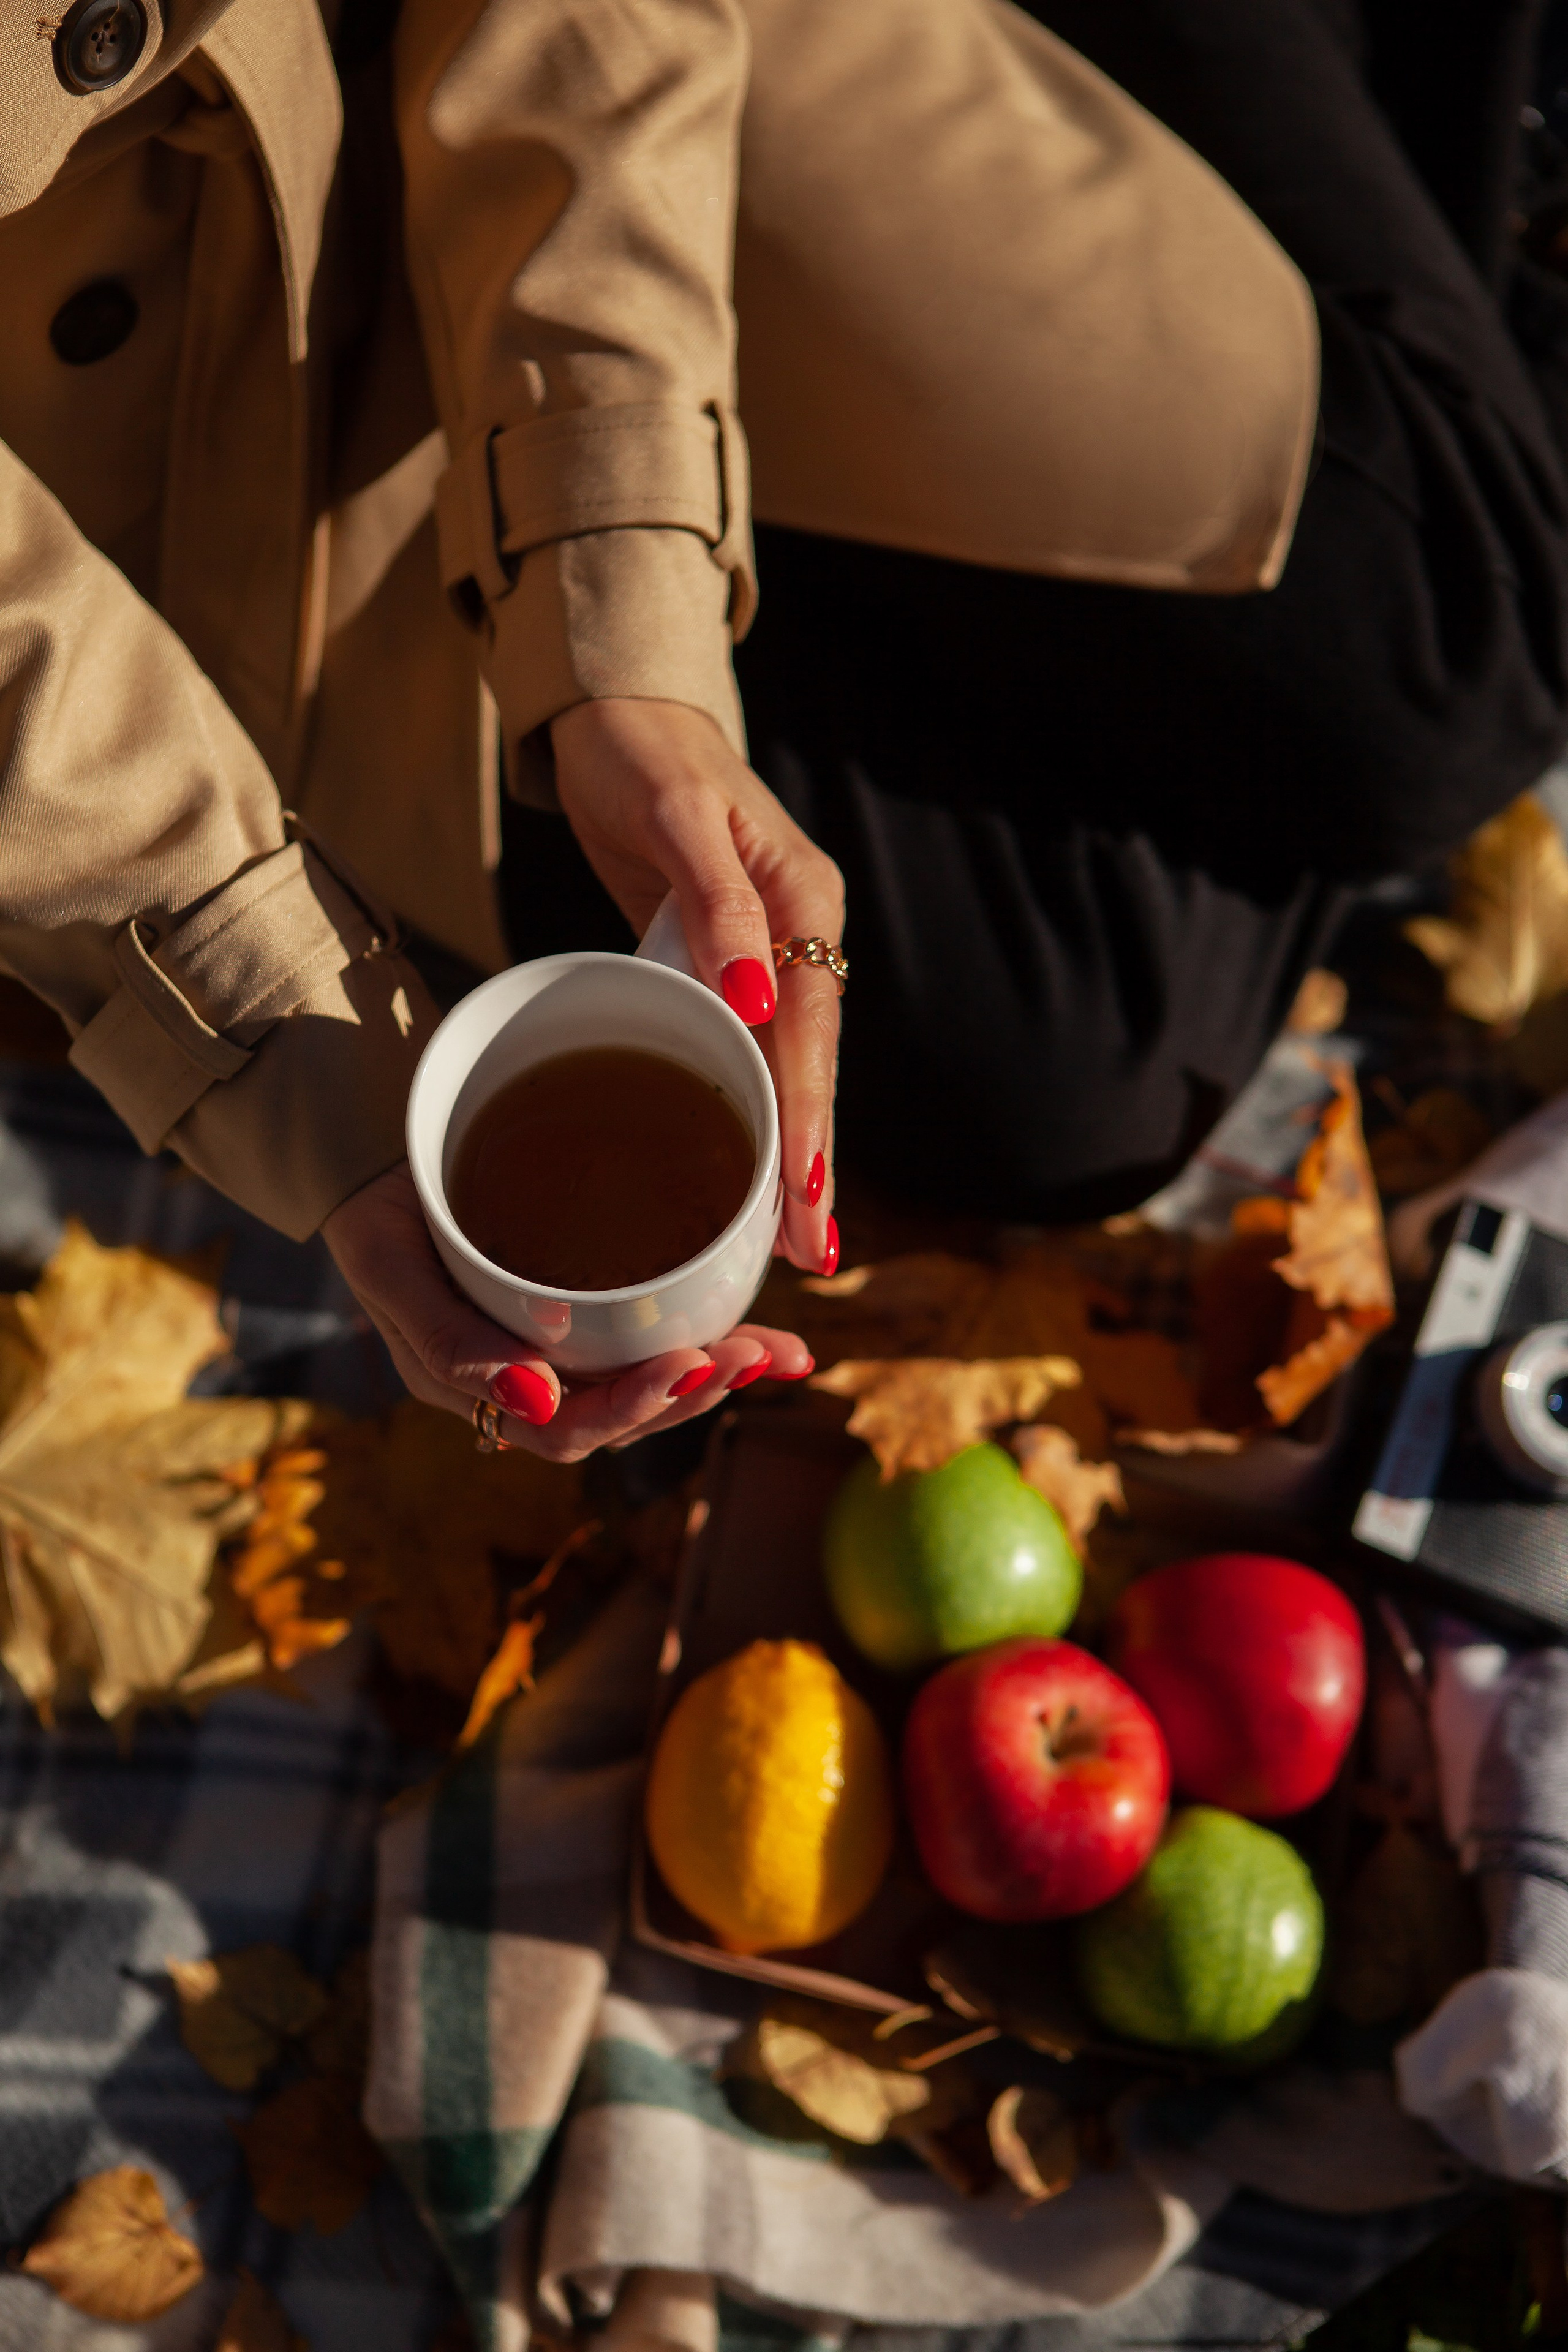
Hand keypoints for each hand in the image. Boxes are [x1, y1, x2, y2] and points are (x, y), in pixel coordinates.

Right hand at [322, 1164, 812, 1461]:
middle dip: (697, 1390)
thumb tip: (538, 1400)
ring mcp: (558, 1352)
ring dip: (718, 1371)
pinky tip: (763, 1330)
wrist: (377, 1161)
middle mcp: (525, 1384)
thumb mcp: (390, 1270)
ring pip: (647, 1384)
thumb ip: (449, 1341)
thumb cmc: (376, 1216)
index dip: (636, 1407)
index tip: (693, 1364)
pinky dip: (710, 1336)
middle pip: (624, 1417)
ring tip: (781, 1353)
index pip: (567, 1428)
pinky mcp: (585, 1314)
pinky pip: (650, 1341)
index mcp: (476, 1388)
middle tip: (760, 1354)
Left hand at [552, 696, 842, 1272]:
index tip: (804, 1201)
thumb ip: (719, 908)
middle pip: (809, 1067)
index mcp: (806, 902)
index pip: (811, 1033)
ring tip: (789, 1241)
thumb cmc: (643, 755)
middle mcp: (799, 936)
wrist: (615, 719)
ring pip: (782, 1069)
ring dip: (783, 1152)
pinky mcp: (726, 964)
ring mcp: (767, 955)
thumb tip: (753, 1002)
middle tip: (810, 1257)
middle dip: (809, 1163)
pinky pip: (744, 1051)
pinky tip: (741, 1166)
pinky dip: (746, 1110)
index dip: (806, 1122)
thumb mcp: (677, 815)